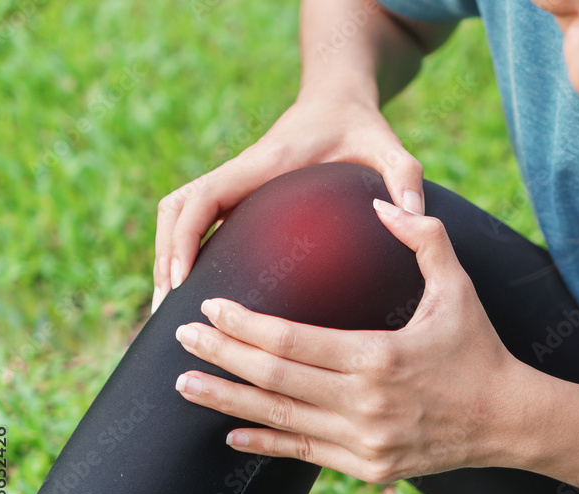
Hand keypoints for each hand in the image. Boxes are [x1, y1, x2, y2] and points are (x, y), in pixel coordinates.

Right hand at [152, 94, 425, 312]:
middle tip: (167, 310)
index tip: (180, 280)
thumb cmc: (362, 126)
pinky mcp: (242, 195)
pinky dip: (186, 251)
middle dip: (165, 255)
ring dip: (169, 255)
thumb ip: (405, 177)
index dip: (183, 238)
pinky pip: (200, 222)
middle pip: (176, 209)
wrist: (339, 98)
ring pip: (180, 216)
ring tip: (171, 310)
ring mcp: (238, 184)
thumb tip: (413, 216)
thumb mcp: (390, 147)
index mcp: (264, 163)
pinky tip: (198, 293)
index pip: (203, 197)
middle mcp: (242, 172)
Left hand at [172, 200, 525, 483]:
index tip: (210, 307)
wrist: (509, 420)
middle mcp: (365, 404)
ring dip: (227, 400)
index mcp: (379, 357)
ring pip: (279, 419)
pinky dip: (264, 440)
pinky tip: (231, 432)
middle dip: (221, 354)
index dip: (245, 324)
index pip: (291, 340)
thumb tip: (382, 204)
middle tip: (179, 335)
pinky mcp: (368, 467)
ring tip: (185, 382)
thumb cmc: (479, 349)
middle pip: (274, 377)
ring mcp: (364, 442)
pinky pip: (303, 453)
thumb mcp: (458, 288)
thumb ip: (425, 239)